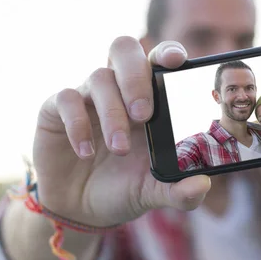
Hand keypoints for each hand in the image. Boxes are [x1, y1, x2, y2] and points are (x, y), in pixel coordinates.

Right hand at [32, 37, 211, 226]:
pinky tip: (86, 151)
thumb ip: (179, 190)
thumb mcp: (153, 192)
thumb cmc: (124, 188)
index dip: (167, 52)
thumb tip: (203, 184)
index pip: (158, 60)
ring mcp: (88, 97)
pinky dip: (78, 124)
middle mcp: (118, 89)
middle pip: (124, 49)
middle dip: (136, 76)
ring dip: (112, 114)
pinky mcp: (57, 110)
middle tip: (143, 114)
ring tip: (119, 149)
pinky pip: (67, 99)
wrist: (81, 210)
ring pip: (99, 77)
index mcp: (149, 98)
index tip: (176, 61)